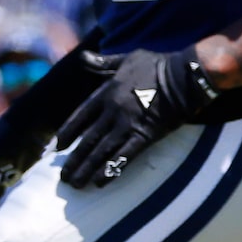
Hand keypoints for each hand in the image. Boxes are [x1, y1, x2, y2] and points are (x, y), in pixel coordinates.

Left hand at [55, 48, 218, 187]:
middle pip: (87, 140)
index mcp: (106, 93)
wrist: (185, 76)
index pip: (79, 117)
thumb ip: (104, 63)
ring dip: (86, 169)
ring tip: (76, 184)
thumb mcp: (127, 59)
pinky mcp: (145, 136)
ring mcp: (128, 125)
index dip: (66, 134)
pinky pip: (124, 157)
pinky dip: (110, 171)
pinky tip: (100, 182)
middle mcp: (112, 111)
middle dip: (74, 160)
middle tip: (64, 177)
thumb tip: (83, 56)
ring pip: (101, 151)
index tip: (56, 148)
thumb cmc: (158, 65)